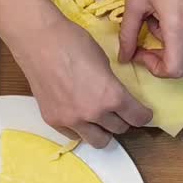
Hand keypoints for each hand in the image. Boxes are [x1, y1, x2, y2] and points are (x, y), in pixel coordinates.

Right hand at [12, 16, 151, 147]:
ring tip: (100, 119)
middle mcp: (94, 113)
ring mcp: (72, 120)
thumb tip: (115, 96)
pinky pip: (75, 135)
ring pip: (99, 141)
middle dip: (123, 120)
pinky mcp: (54, 121)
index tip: (142, 113)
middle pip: (120, 129)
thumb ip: (112, 85)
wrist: (39, 41)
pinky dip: (81, 128)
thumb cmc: (73, 42)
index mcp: (112, 96)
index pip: (137, 117)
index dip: (143, 115)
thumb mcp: (104, 62)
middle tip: (119, 111)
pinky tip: (79, 115)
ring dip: (104, 131)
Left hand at [118, 0, 182, 77]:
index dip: (156, 69)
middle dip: (158, 42)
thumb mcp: (135, 2)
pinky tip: (172, 0)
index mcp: (179, 25)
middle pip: (177, 52)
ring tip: (159, 5)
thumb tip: (124, 58)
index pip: (175, 69)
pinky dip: (180, 22)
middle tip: (145, 18)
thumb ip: (128, 34)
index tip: (142, 54)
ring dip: (167, 30)